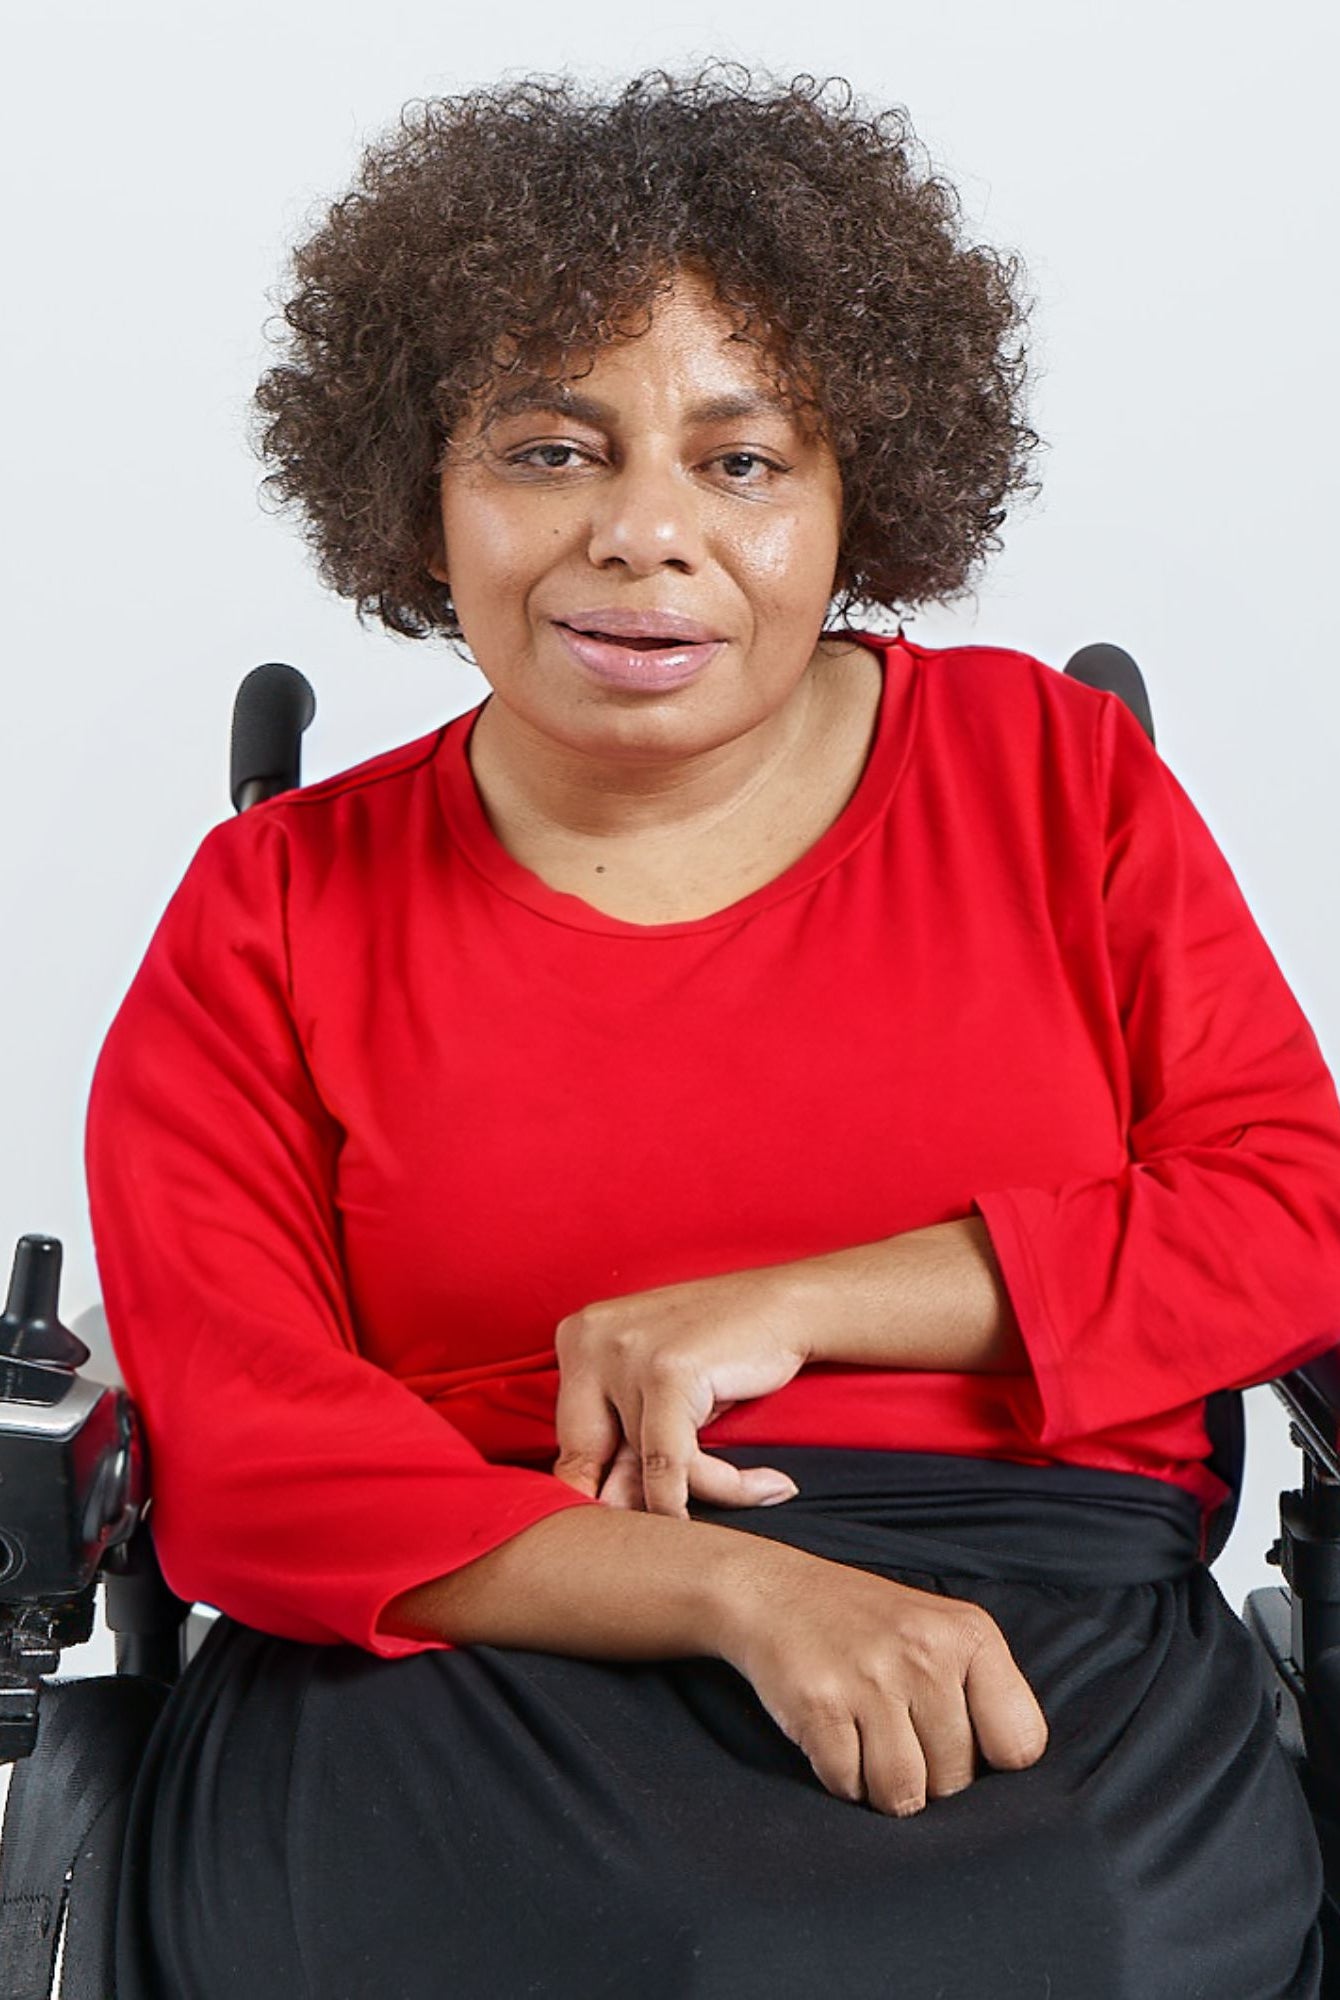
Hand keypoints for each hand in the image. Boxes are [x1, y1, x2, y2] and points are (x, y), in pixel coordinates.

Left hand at [550, 1264, 812, 1515]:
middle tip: (674, 1528)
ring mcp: (624, 1354)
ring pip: (640, 1469)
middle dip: (628, 1504)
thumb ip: (625, 1445)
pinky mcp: (666, 1372)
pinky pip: (677, 1464)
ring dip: (690, 1496)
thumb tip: (605, 1523)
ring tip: (747, 1494)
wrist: (788, 1305)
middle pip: (587, 1459)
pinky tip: (770, 1487)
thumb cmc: (722, 1354)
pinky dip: (726, 1489)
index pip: (567, 1442)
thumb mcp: (657, 1393)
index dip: (598, 1493)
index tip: (628, 1529)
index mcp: (575, 1337)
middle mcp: (588, 1340)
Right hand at [714, 1539, 1049, 1814]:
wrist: (775, 1591)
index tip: (962, 1748)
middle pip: (957, 1781)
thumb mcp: (941, 1634)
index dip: (991, 1763)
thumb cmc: (869, 1626)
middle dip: (929, 1777)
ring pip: (904, 1795)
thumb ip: (982, 1695)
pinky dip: (840, 1778)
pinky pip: (847, 1786)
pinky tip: (834, 1737)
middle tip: (898, 1734)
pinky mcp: (820, 1703)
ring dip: (883, 1788)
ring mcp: (871, 1678)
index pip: (1021, 1744)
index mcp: (970, 1634)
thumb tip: (1011, 1791)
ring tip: (869, 1743)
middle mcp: (926, 1652)